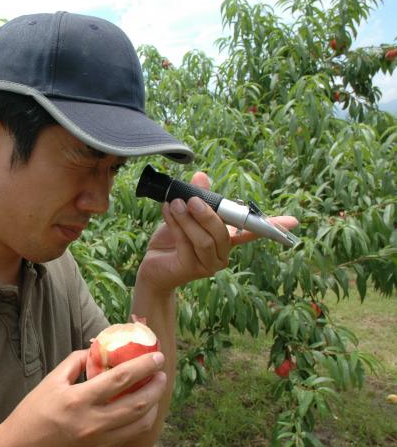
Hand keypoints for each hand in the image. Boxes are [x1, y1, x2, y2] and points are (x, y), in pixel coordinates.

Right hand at [0, 349, 166, 446]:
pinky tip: (141, 410)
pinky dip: (140, 421)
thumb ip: (75, 363)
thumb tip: (96, 350)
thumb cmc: (31, 415)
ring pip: (139, 424)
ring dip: (153, 406)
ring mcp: (99, 442)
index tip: (156, 355)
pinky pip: (129, 436)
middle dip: (156, 386)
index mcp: (78, 401)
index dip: (143, 365)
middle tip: (162, 372)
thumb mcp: (50, 383)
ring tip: (155, 391)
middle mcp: (93, 423)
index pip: (120, 379)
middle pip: (138, 403)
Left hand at [138, 172, 298, 293]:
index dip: (273, 226)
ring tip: (175, 203)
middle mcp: (222, 254)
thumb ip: (196, 197)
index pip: (253, 232)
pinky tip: (166, 210)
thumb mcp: (184, 215)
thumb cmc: (171, 241)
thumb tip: (201, 176)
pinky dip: (175, 224)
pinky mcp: (190, 269)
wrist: (152, 266)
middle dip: (208, 214)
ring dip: (189, 219)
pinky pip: (186, 244)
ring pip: (205, 240)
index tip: (294, 221)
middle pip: (224, 234)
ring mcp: (208, 265)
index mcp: (226, 240)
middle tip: (192, 199)